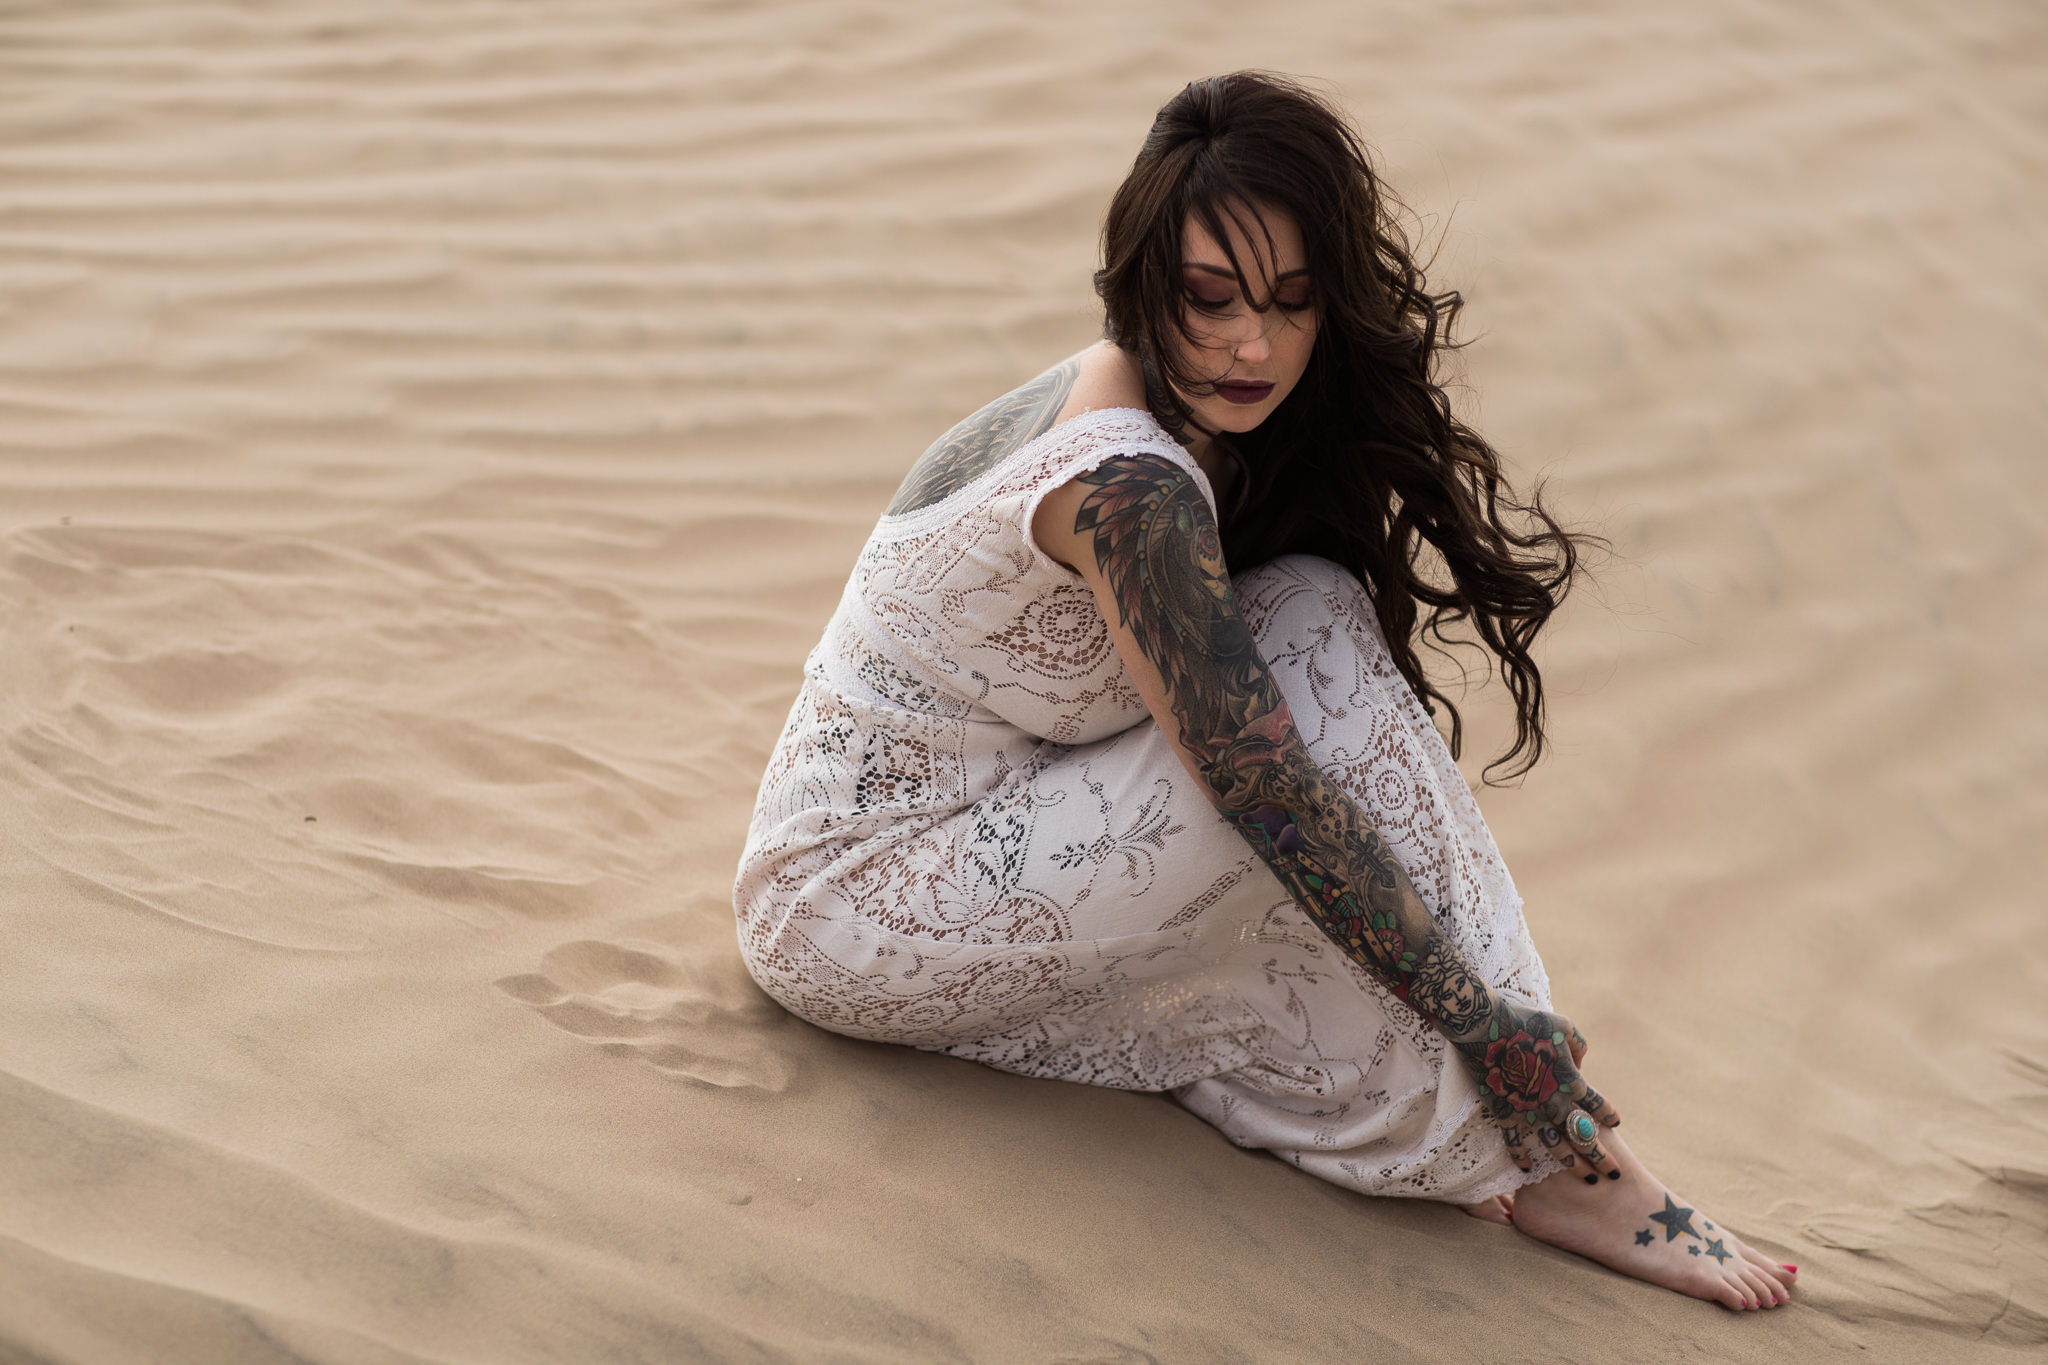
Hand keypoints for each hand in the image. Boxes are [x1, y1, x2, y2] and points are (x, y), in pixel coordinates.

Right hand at [1452, 1001, 1621, 1178]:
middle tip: (1613, 1174)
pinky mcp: (1504, 1112)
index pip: (1597, 1105)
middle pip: (1583, 1136)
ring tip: (1585, 1177)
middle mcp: (1554, 1102)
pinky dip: (1519, 1156)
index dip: (1608, 1115)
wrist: (1487, 1027)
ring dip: (1571, 1164)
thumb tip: (1580, 1060)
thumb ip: (1578, 1044)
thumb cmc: (1526, 1021)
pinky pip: (1514, 1141)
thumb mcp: (1563, 1025)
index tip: (1615, 1123)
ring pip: (1555, 1146)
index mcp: (1570, 1080)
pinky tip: (1525, 1169)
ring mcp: (1529, 1111)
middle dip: (1601, 1156)